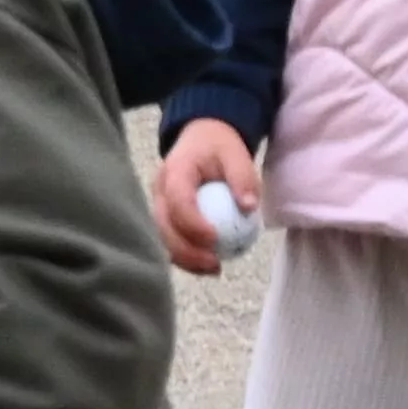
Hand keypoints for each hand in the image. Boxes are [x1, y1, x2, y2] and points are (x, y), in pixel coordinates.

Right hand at [153, 120, 262, 275]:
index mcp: (175, 170)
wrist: (200, 139)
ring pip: (163, 239)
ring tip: (215, 269)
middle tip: (215, 263)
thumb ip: (242, 177)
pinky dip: (188, 257)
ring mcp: (159, 205)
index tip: (216, 239)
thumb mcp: (235, 153)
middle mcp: (160, 190)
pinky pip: (171, 241)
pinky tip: (209, 266)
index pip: (178, 200)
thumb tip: (248, 207)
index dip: (193, 223)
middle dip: (186, 251)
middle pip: (164, 226)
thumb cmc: (218, 147)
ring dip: (186, 259)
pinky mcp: (165, 217)